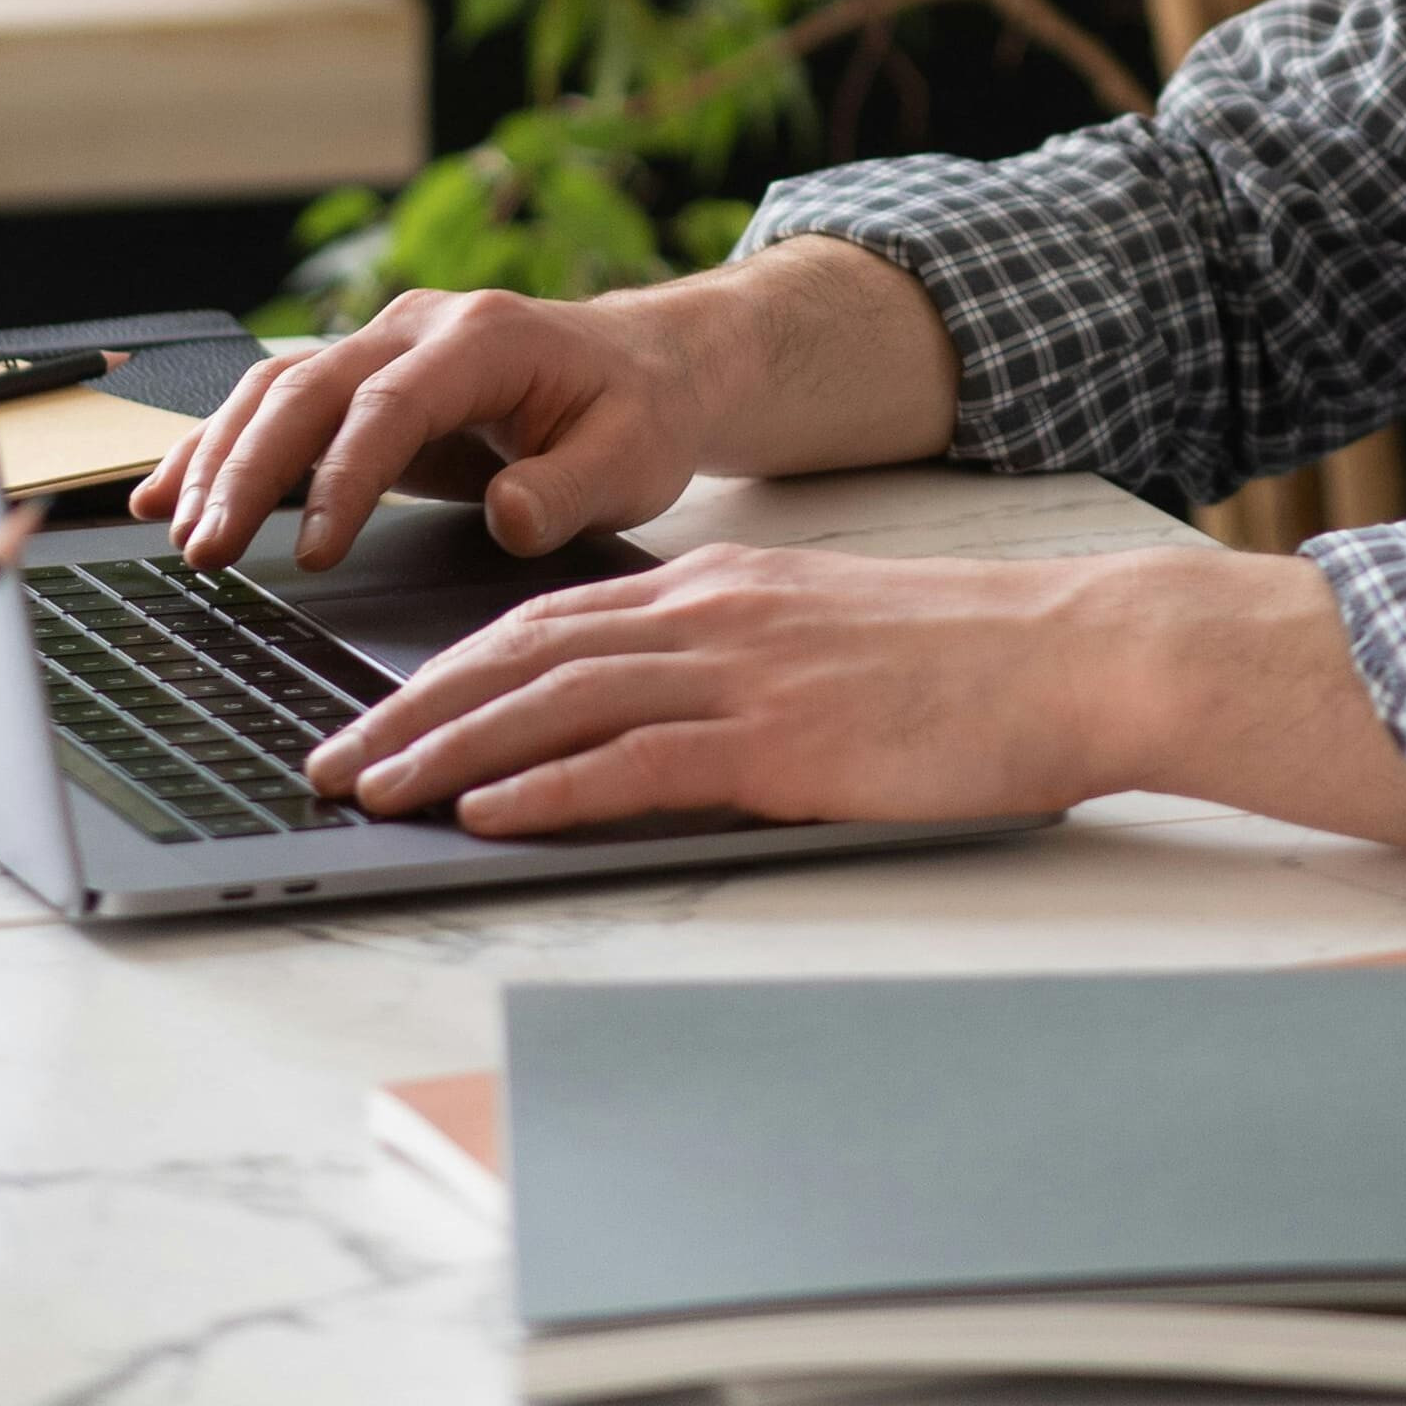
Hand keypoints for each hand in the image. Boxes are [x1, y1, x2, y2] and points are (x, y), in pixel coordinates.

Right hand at [135, 238, 961, 573]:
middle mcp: (420, 328)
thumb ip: (571, 489)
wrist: (648, 366)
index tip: (314, 553)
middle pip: (309, 388)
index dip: (344, 478)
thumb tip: (507, 517)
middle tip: (204, 550)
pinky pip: (280, 406)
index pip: (391, 407)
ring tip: (173, 531)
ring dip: (220, 457)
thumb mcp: (635, 458)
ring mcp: (385, 348)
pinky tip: (167, 494)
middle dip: (247, 467)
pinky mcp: (366, 383)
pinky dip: (222, 447)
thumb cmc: (641, 413)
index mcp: (485, 338)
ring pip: (277, 389)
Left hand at [306, 543, 1112, 833]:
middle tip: (329, 763)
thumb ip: (736, 663)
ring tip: (369, 792)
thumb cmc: (968, 663)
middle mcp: (712, 616)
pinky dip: (548, 788)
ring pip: (556, 703)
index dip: (449, 672)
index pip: (547, 622)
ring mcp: (744, 674)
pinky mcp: (782, 740)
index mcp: (720, 589)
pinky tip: (487, 815)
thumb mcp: (826, 638)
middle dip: (411, 712)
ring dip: (448, 752)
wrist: (1075, 653)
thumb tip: (653, 719)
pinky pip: (637, 762)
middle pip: (523, 656)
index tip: (377, 714)